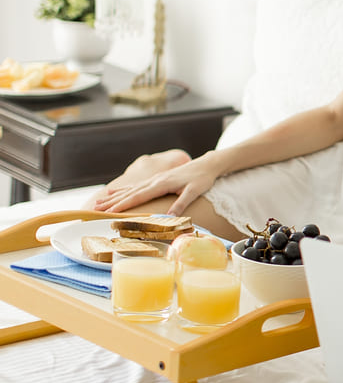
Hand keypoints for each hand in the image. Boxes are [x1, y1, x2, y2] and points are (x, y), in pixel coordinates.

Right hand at [94, 154, 221, 215]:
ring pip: (130, 189)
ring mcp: (154, 179)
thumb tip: (170, 217)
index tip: (109, 213)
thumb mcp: (194, 192)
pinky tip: (114, 192)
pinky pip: (136, 186)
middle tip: (95, 211)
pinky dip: (123, 190)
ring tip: (98, 203)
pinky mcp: (156, 180)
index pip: (138, 197)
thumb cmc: (202, 179)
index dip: (122, 205)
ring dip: (114, 197)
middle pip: (129, 193)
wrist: (206, 165)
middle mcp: (154, 181)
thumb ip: (182, 203)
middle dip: (112, 203)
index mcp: (161, 184)